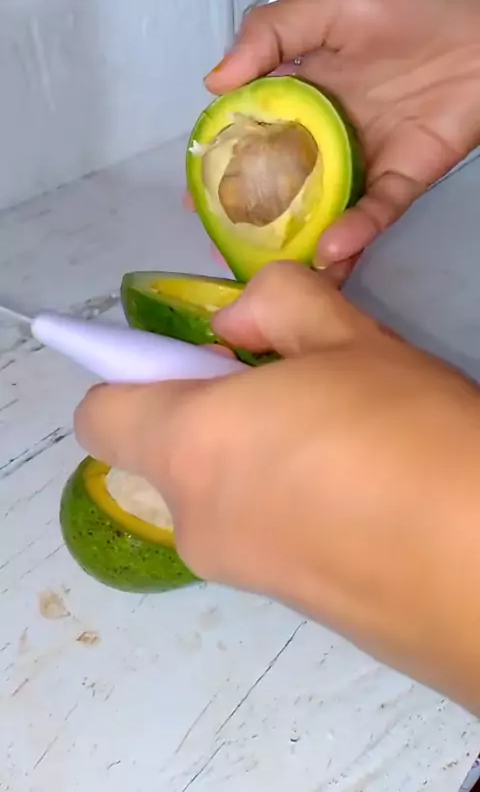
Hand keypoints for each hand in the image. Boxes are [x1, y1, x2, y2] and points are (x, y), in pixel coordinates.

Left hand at [75, 262, 479, 712]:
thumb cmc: (408, 434)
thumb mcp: (346, 337)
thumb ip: (274, 305)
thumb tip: (233, 323)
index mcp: (190, 446)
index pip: (101, 414)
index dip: (136, 376)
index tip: (204, 364)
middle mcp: (195, 520)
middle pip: (165, 454)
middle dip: (211, 416)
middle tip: (295, 395)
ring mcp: (237, 573)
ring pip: (217, 494)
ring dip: (254, 460)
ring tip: (343, 446)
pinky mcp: (285, 607)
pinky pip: (259, 535)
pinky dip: (285, 506)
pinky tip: (360, 496)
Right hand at [189, 0, 479, 283]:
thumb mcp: (334, 5)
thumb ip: (272, 35)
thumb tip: (214, 83)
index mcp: (307, 92)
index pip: (257, 135)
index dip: (227, 165)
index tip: (197, 196)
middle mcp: (332, 132)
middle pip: (287, 184)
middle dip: (258, 220)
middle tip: (228, 250)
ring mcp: (368, 158)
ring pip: (329, 209)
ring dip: (304, 242)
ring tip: (276, 273)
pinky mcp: (407, 176)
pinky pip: (378, 211)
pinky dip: (357, 231)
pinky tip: (332, 248)